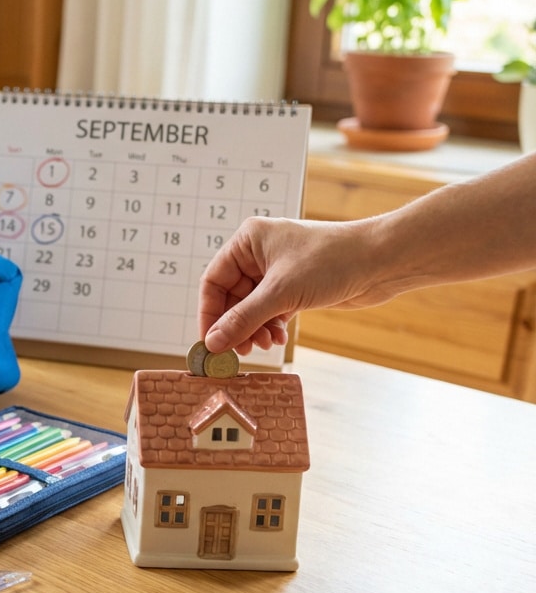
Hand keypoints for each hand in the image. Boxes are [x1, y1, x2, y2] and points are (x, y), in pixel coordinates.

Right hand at [199, 217, 393, 354]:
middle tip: (240, 351)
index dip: (209, 314)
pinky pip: (270, 311)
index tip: (210, 343)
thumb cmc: (333, 260)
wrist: (383, 260)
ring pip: (251, 308)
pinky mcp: (295, 287)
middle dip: (235, 326)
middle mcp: (259, 254)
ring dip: (254, 329)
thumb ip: (243, 320)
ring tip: (264, 345)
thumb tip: (213, 344)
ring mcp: (277, 271)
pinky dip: (271, 326)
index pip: (213, 282)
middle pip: (231, 298)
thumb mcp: (281, 293)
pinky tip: (278, 338)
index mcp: (248, 241)